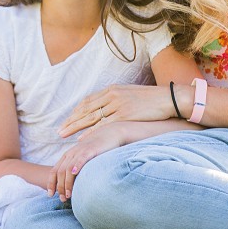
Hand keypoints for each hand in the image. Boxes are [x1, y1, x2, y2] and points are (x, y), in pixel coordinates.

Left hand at [47, 122, 129, 200]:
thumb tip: (72, 183)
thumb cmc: (97, 149)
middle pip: (59, 172)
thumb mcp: (83, 158)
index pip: (54, 171)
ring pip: (68, 168)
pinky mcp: (90, 150)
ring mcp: (80, 151)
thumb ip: (76, 168)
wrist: (109, 134)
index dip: (51, 183)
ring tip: (69, 194)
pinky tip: (74, 173)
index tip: (50, 195)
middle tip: (62, 199)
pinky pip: (81, 158)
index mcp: (68, 156)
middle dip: (59, 187)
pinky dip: (76, 165)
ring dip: (67, 183)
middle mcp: (71, 153)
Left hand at [58, 84, 180, 137]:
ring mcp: (117, 105)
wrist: (168, 98)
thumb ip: (117, 101)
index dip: (76, 112)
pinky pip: (103, 125)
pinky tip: (82, 138)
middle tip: (59, 130)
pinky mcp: (124, 115)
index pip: (88, 101)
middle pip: (85, 109)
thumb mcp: (130, 96)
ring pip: (90, 117)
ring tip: (63, 135)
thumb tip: (108, 110)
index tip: (68, 120)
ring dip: (75, 127)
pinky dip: (90, 132)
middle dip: (71, 120)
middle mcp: (111, 96)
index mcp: (112, 90)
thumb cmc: (151, 100)